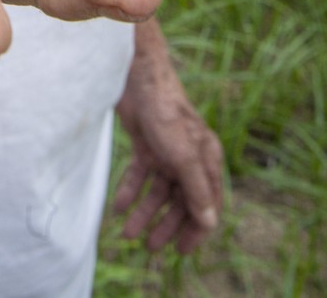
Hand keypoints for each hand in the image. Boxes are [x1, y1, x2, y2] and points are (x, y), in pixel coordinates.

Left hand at [114, 19, 223, 252]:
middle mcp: (189, 157)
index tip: (181, 251)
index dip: (196, 229)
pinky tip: (118, 207)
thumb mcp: (182, 154)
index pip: (208, 203)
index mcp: (206, 159)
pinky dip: (130, 191)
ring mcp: (167, 151)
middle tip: (150, 246)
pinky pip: (139, 175)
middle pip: (181, 200)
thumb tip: (208, 222)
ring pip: (158, 191)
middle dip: (166, 225)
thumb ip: (195, 189)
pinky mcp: (146, 143)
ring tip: (127, 233)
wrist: (135, 74)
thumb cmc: (164, 110)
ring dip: (144, 212)